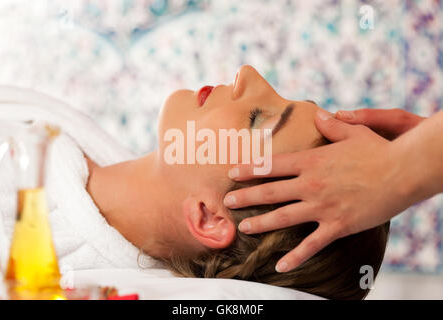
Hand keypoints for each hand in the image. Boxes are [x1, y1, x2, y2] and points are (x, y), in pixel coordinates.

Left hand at [224, 110, 420, 272]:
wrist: (402, 172)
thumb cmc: (378, 151)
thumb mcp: (353, 132)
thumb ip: (332, 124)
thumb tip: (319, 112)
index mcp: (312, 161)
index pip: (271, 165)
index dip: (249, 169)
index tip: (232, 173)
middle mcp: (311, 184)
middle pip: (270, 192)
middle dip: (246, 197)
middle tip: (227, 201)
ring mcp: (322, 207)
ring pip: (283, 218)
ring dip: (261, 224)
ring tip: (243, 228)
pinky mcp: (337, 226)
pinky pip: (311, 245)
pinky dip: (295, 257)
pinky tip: (280, 266)